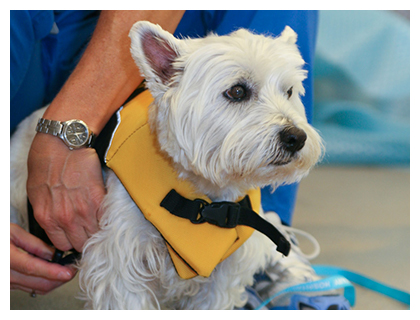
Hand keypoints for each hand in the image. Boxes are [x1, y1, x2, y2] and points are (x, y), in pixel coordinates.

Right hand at [10, 223, 76, 294]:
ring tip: (66, 269)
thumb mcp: (12, 232)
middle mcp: (6, 275)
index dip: (54, 271)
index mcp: (6, 259)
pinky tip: (53, 273)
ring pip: (38, 289)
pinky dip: (45, 282)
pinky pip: (32, 289)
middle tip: (73, 267)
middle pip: (40, 284)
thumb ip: (34, 244)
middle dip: (60, 278)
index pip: (34, 268)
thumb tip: (53, 253)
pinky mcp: (10, 286)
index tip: (68, 271)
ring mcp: (8, 284)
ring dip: (55, 281)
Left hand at [27, 133, 105, 251]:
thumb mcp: (37, 193)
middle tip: (89, 228)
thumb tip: (58, 222)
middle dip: (85, 237)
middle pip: (81, 243)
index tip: (76, 235)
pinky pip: (105, 219)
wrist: (61, 143)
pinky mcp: (98, 199)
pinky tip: (105, 213)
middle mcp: (65, 218)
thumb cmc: (46, 163)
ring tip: (98, 221)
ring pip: (95, 234)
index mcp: (47, 218)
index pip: (63, 245)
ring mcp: (83, 210)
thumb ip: (48, 212)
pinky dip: (107, 219)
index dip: (71, 240)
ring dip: (97, 229)